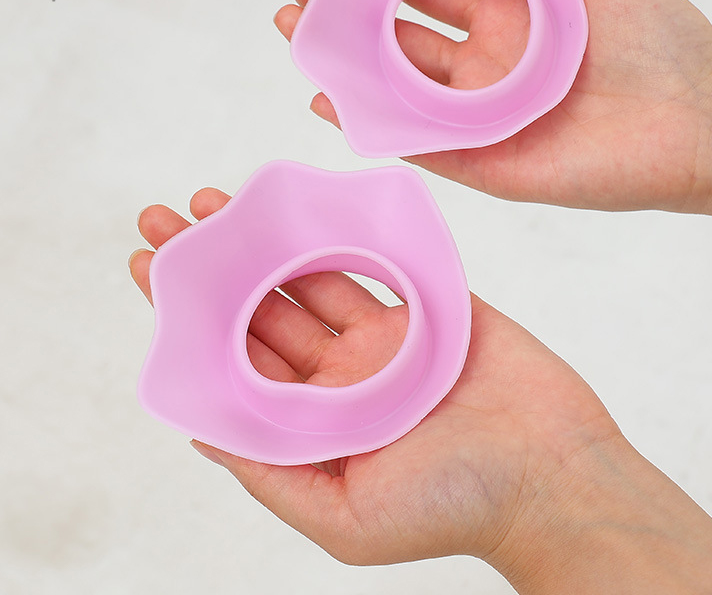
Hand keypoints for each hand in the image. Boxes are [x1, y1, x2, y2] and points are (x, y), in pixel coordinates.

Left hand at [130, 190, 711, 592]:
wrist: (555, 473)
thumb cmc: (456, 506)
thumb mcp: (344, 517)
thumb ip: (271, 471)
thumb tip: (200, 432)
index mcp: (320, 419)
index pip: (237, 357)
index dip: (190, 314)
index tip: (151, 265)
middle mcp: (345, 373)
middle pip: (263, 307)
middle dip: (214, 264)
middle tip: (166, 216)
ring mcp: (387, 333)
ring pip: (310, 272)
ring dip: (264, 237)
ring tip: (216, 199)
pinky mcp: (429, 301)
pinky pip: (376, 258)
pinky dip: (338, 232)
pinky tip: (298, 205)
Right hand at [273, 0, 711, 249]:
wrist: (698, 120)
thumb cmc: (662, 41)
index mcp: (508, 19)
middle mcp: (484, 67)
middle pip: (397, 33)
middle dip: (342, 4)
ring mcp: (479, 117)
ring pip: (395, 87)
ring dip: (340, 59)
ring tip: (292, 27)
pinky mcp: (484, 164)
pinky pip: (417, 145)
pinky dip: (370, 124)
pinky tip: (328, 96)